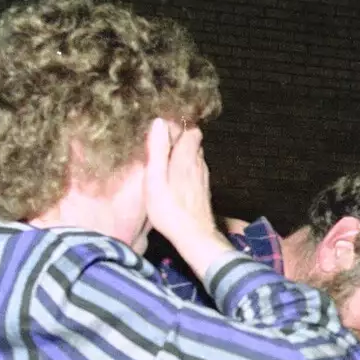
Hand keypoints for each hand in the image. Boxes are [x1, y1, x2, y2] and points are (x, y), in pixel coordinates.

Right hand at [142, 119, 230, 278]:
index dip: (179, 127)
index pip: (192, 130)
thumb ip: (158, 150)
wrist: (194, 236)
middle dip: (179, 139)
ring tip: (165, 161)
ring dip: (182, 155)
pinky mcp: (203, 190)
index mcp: (187, 158)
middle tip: (160, 146)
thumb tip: (159, 122)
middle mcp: (199, 164)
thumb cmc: (170, 210)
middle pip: (194, 142)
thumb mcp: (155, 179)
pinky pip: (195, 171)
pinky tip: (174, 179)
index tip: (163, 131)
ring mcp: (203, 178)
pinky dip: (186, 169)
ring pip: (195, 157)